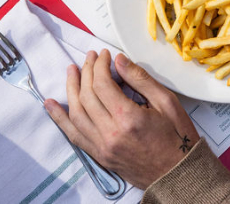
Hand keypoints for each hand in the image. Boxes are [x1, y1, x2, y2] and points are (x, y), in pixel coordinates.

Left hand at [44, 50, 199, 189]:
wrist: (179, 175)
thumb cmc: (178, 138)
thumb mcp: (167, 102)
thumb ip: (140, 79)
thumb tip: (118, 60)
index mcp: (129, 119)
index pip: (102, 84)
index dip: (99, 65)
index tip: (104, 54)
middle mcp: (110, 134)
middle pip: (86, 95)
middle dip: (86, 71)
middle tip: (90, 57)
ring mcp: (102, 147)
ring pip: (76, 113)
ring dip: (71, 89)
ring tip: (71, 71)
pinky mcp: (100, 156)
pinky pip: (74, 135)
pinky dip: (59, 119)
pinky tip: (50, 105)